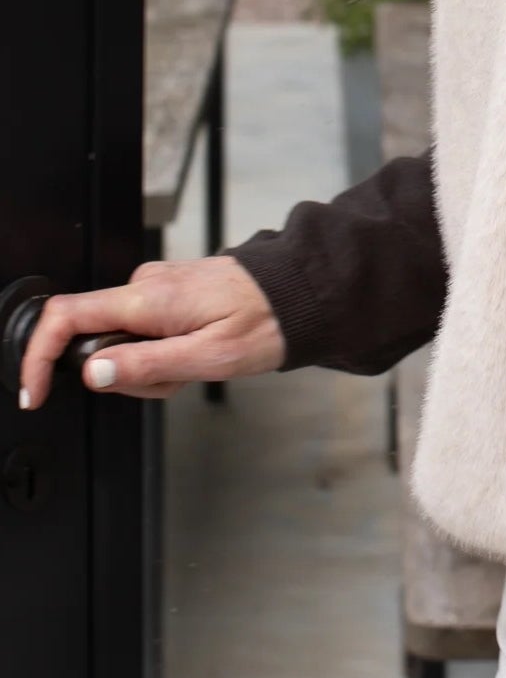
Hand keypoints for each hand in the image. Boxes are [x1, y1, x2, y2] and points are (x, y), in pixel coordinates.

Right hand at [17, 256, 285, 407]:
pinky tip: (197, 350)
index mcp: (149, 298)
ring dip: (151, 368)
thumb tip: (92, 373)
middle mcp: (146, 285)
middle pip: (97, 341)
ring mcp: (156, 287)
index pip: (65, 317)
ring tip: (197, 362)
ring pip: (122, 342)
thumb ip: (146, 366)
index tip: (35, 392)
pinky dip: (163, 354)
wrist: (299, 291)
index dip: (39, 356)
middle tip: (175, 380)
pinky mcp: (168, 292)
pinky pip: (144, 332)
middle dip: (125, 375)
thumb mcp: (209, 357)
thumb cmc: (266, 320)